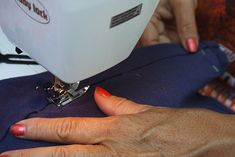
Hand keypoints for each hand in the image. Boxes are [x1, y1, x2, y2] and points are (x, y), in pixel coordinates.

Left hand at [2, 87, 234, 156]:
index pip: (70, 129)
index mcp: (117, 130)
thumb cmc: (180, 128)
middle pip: (65, 153)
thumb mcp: (147, 111)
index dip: (44, 129)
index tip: (23, 128)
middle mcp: (114, 152)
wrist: (206, 146)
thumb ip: (118, 106)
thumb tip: (100, 98)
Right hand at [139, 0, 198, 52]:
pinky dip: (180, 41)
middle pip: (158, 46)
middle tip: (187, 56)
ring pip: (166, 44)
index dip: (164, 54)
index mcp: (144, 19)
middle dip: (172, 52)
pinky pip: (171, 38)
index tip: (178, 61)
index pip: (151, 44)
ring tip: (188, 48)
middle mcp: (148, 25)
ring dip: (177, 46)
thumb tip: (191, 47)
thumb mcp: (182, 2)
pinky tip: (186, 42)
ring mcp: (157, 25)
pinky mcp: (165, 25)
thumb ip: (186, 24)